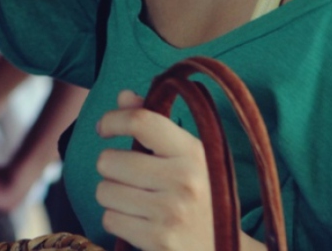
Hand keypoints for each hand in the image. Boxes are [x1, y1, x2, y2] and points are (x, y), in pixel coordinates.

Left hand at [96, 89, 217, 250]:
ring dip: (113, 196)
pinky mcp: (158, 240)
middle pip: (110, 160)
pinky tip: (139, 221)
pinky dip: (117, 220)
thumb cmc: (203, 196)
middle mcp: (184, 180)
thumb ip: (156, 124)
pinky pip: (109, 219)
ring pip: (104, 191)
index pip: (142, 122)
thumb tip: (124, 96)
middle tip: (130, 177)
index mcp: (193, 152)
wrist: (227, 249)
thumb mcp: (190, 157)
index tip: (104, 128)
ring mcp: (171, 212)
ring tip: (137, 201)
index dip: (113, 120)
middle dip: (112, 168)